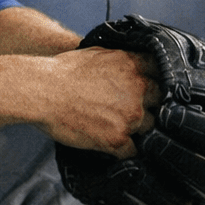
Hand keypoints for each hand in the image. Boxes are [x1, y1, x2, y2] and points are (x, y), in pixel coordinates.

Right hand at [34, 46, 158, 157]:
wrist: (42, 91)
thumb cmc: (63, 72)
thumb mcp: (99, 53)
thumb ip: (123, 60)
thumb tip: (133, 65)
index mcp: (134, 66)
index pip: (162, 74)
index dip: (158, 83)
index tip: (154, 90)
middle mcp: (138, 89)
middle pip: (160, 103)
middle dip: (150, 107)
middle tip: (135, 111)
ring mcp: (131, 115)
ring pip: (150, 128)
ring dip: (139, 130)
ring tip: (122, 129)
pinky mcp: (118, 138)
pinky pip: (133, 150)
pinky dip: (126, 151)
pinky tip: (116, 146)